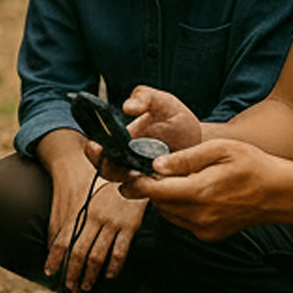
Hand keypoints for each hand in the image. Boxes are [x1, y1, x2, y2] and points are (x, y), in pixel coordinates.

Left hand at [45, 177, 144, 292]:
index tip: (50, 272)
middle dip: (72, 274)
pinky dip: (113, 266)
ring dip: (90, 275)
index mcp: (80, 210)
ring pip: (97, 256)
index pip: (62, 239)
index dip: (54, 258)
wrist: (129, 167)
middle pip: (78, 253)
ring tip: (86, 286)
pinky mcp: (129, 225)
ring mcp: (112, 222)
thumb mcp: (82, 194)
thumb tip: (52, 239)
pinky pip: (119, 251)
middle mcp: (93, 217)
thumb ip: (67, 215)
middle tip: (70, 288)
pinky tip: (108, 274)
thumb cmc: (101, 183)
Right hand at [85, 86, 199, 183]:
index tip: (94, 145)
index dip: (94, 151)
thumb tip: (127, 106)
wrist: (199, 140)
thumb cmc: (176, 119)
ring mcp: (144, 177)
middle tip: (110, 162)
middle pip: (108, 171)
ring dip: (129, 183)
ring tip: (138, 174)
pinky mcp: (160, 189)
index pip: (99, 149)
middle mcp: (128, 161)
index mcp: (122, 141)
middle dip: (104, 166)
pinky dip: (153, 191)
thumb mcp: (163, 102)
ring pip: (128, 187)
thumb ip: (145, 97)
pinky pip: (152, 195)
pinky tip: (160, 181)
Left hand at [121, 138, 275, 241]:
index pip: (156, 190)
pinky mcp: (208, 235)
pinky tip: (191, 192)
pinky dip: (178, 207)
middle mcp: (199, 216)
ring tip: (174, 179)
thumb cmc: (251, 165)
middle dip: (150, 187)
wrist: (278, 194)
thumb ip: (186, 158)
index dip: (138, 181)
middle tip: (150, 170)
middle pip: (159, 203)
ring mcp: (204, 229)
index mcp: (200, 192)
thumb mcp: (220, 149)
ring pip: (168, 213)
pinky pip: (182, 221)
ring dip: (164, 197)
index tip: (129, 172)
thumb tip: (156, 165)